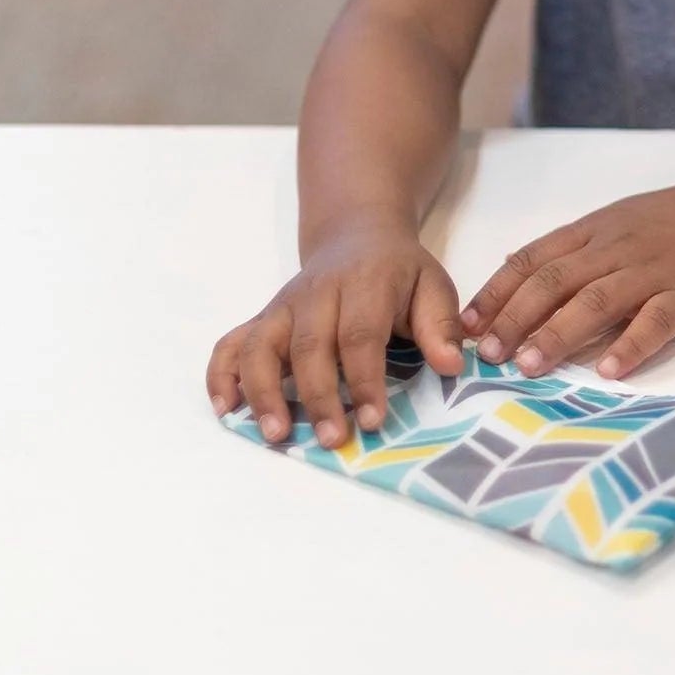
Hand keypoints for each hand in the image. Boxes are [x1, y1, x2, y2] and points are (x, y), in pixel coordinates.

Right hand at [205, 219, 464, 448]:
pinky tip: (227, 409)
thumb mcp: (432, 285)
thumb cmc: (399, 272)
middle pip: (308, 345)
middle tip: (331, 438)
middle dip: (318, 395)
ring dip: (264, 391)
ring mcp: (283, 306)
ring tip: (277, 435)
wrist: (357, 235)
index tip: (374, 420)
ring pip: (261, 346)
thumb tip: (452, 365)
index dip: (365, 378)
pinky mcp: (262, 319)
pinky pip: (231, 344)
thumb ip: (441, 324)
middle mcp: (316, 293)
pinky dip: (222, 375)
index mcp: (364, 282)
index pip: (360, 333)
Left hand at [460, 177, 674, 380]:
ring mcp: (653, 269)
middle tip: (489, 356)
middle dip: (516, 319)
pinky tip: (612, 370)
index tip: (467, 326)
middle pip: (556, 281)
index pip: (533, 260)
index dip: (497, 292)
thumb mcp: (615, 220)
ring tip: (531, 367)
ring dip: (560, 334)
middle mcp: (616, 248)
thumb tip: (511, 267)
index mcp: (594, 232)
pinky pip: (657, 318)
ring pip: (598, 300)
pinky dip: (632, 344)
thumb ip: (570, 248)